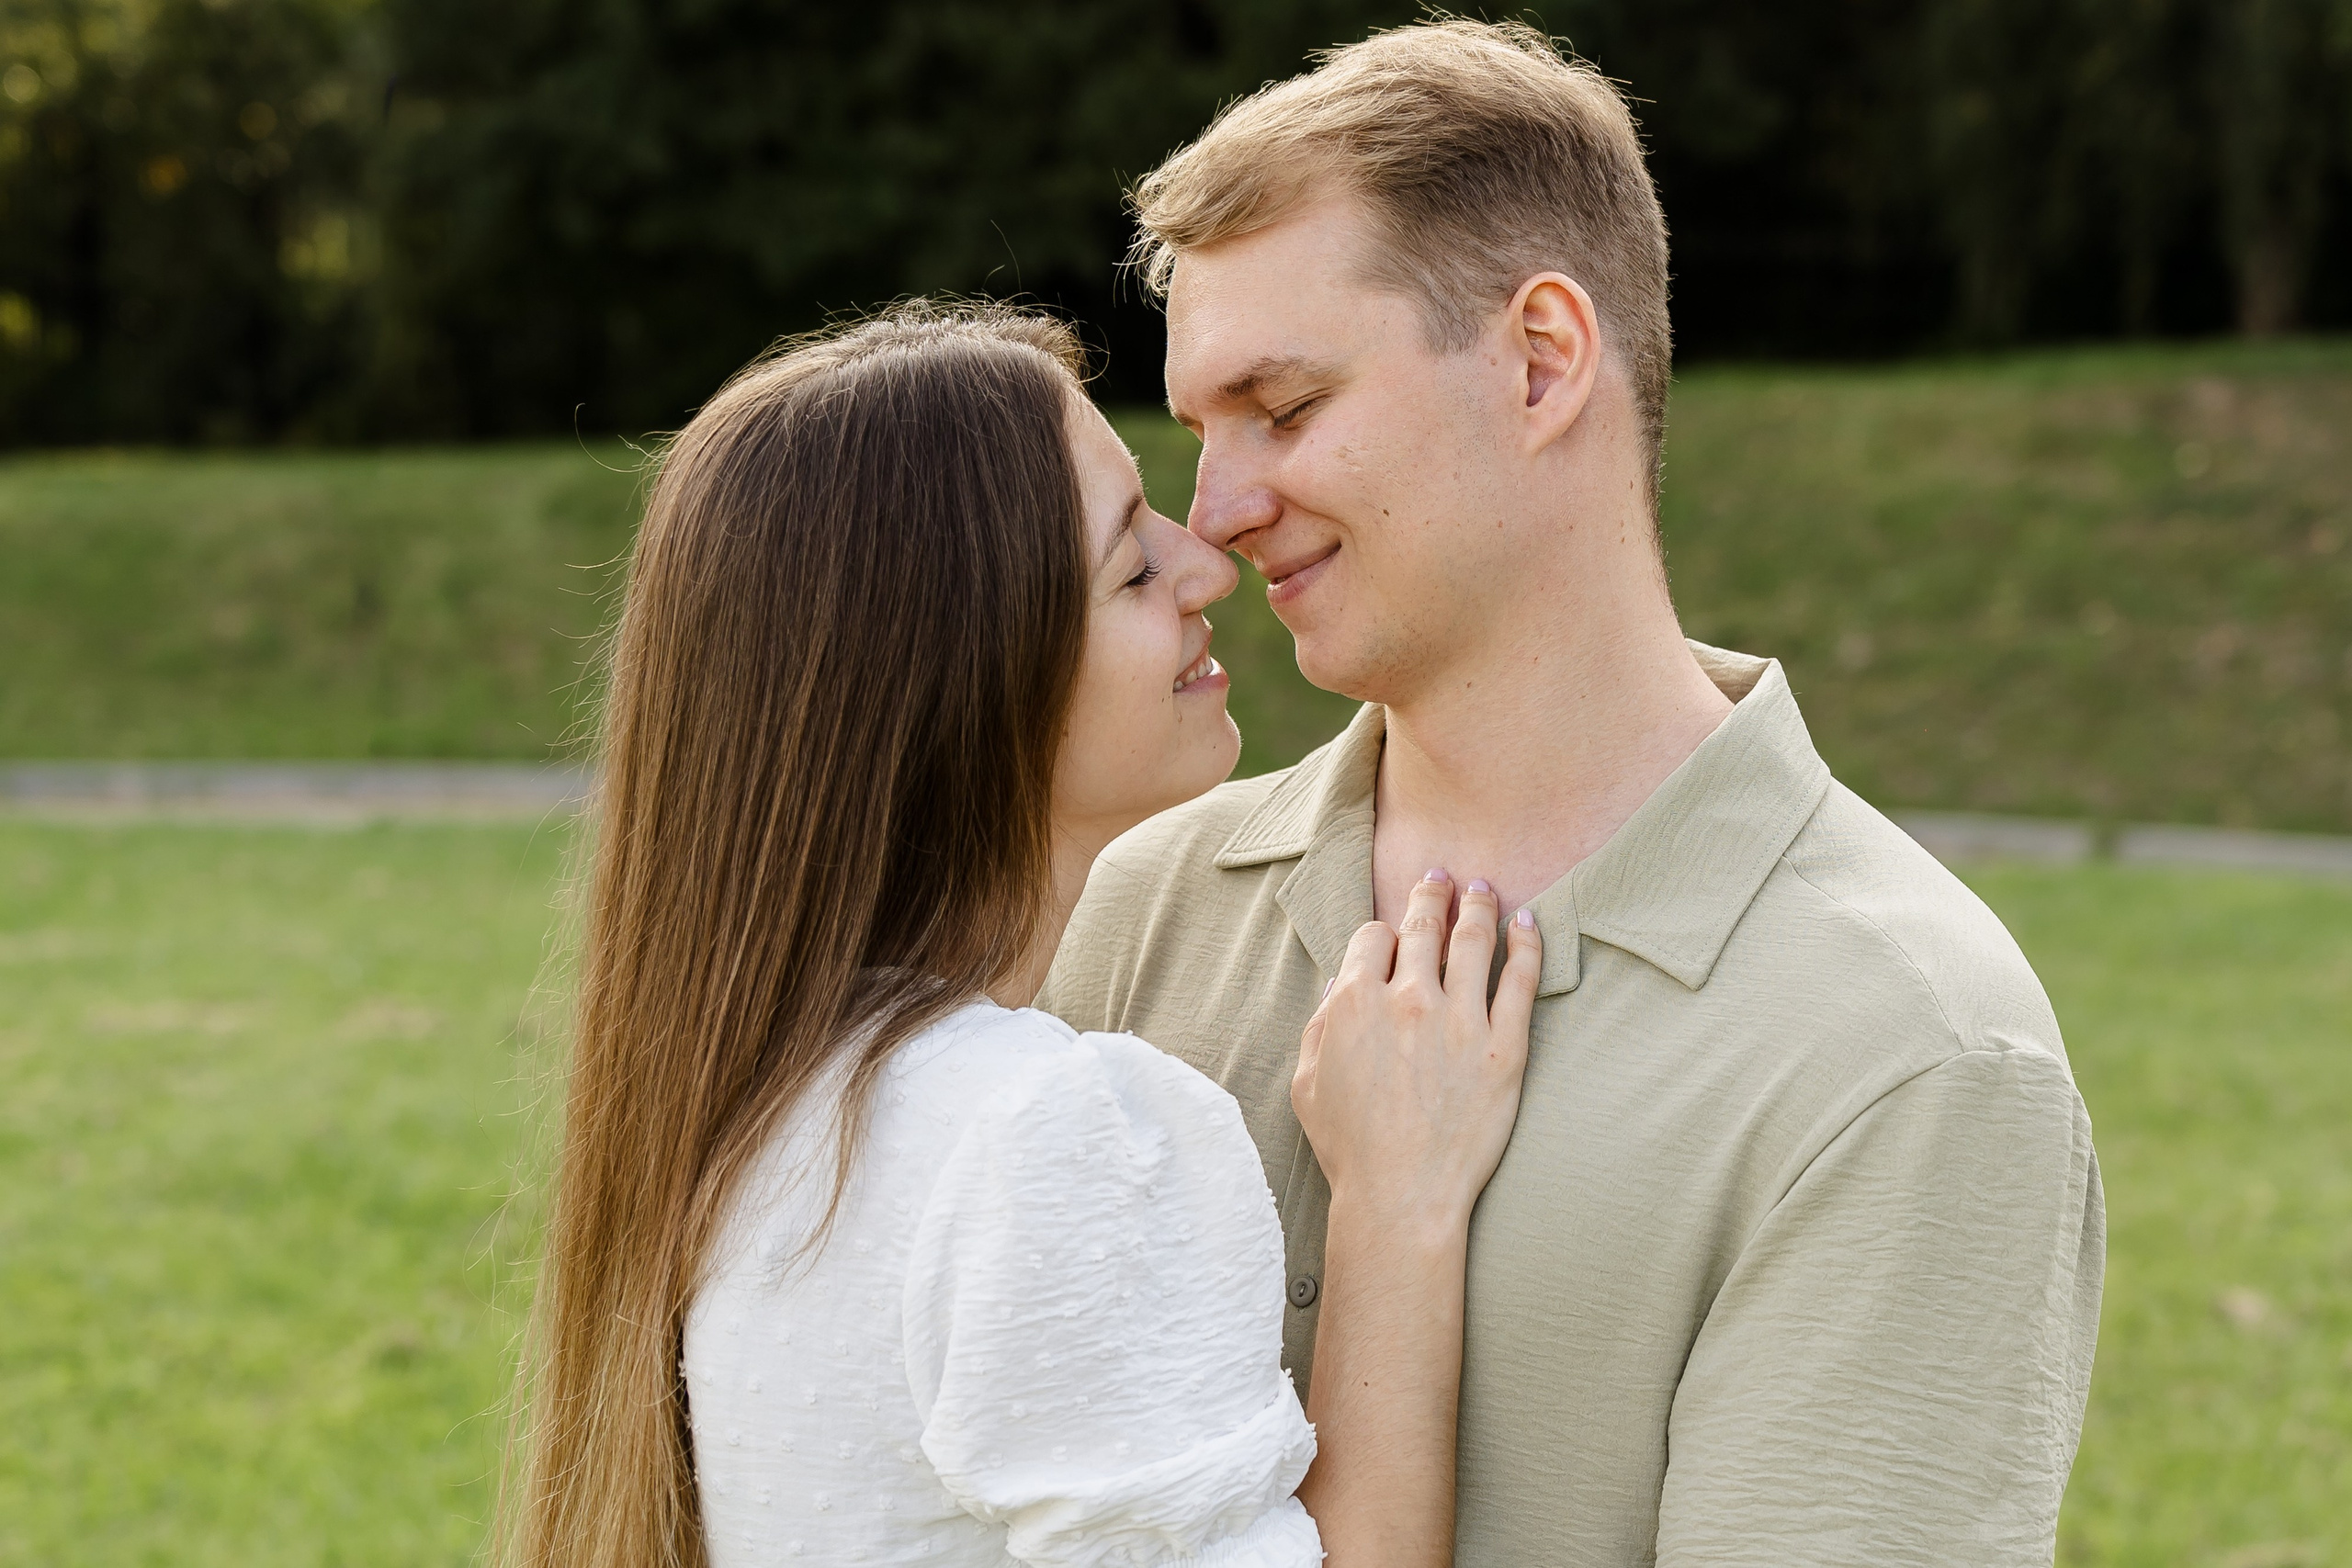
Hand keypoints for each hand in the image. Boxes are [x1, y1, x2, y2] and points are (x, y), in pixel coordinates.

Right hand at [1291, 869, 1541, 1232]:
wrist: (1402, 1195)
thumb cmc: (1350, 1146)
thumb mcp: (1309, 1080)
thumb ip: (1323, 1023)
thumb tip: (1343, 984)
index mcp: (1355, 1002)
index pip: (1372, 937)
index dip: (1381, 932)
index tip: (1390, 936)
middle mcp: (1409, 999)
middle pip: (1422, 926)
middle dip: (1431, 894)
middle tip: (1441, 878)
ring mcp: (1462, 1021)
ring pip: (1473, 940)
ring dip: (1478, 905)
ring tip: (1484, 889)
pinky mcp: (1506, 1047)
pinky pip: (1521, 980)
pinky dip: (1527, 944)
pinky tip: (1528, 923)